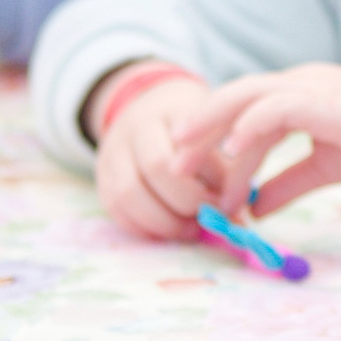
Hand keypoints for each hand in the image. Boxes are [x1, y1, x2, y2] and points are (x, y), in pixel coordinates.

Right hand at [88, 67, 218, 241]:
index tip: (232, 200)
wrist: (148, 108)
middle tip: (210, 217)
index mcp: (172, 110)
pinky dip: (142, 228)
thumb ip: (228, 171)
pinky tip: (167, 233)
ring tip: (190, 230)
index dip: (213, 179)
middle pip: (157, 168)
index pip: (190, 144)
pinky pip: (115, 208)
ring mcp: (112, 152)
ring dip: (163, 221)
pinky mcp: (102, 177)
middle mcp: (136, 127)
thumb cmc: (193, 129)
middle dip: (187, 201)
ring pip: (128, 193)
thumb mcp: (214, 134)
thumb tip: (239, 221)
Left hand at [166, 64, 340, 218]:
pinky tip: (231, 152)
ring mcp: (313, 86)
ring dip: (213, 127)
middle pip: (235, 96)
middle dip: (200, 130)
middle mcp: (300, 82)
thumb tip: (255, 207)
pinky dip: (249, 127)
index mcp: (300, 93)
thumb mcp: (327, 167)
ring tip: (187, 157)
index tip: (199, 181)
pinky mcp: (326, 100)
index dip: (216, 143)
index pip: (244, 109)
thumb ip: (288, 182)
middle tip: (173, 167)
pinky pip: (276, 107)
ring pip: (247, 96)